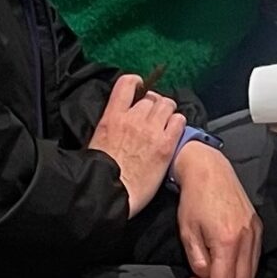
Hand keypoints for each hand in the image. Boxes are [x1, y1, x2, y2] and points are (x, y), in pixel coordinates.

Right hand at [89, 77, 185, 214]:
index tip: (140, 87)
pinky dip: (177, 123)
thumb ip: (111, 124)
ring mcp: (151, 130)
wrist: (111, 194)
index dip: (136, 83)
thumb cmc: (101, 174)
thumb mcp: (97, 141)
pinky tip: (173, 132)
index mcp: (112, 117)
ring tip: (164, 123)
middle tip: (153, 116)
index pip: (126, 84)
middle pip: (151, 97)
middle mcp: (133, 119)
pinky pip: (179, 120)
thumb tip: (119, 120)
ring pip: (167, 104)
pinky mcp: (166, 144)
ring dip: (167, 111)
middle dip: (153, 104)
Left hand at [173, 144, 262, 277]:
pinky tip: (225, 255)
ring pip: (251, 275)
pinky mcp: (259, 227)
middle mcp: (247, 238)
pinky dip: (241, 265)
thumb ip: (198, 261)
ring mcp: (256, 232)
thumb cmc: (194, 199)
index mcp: (227, 241)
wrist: (209, 170)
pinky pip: (254, 258)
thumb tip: (206, 277)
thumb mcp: (187, 234)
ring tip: (214, 265)